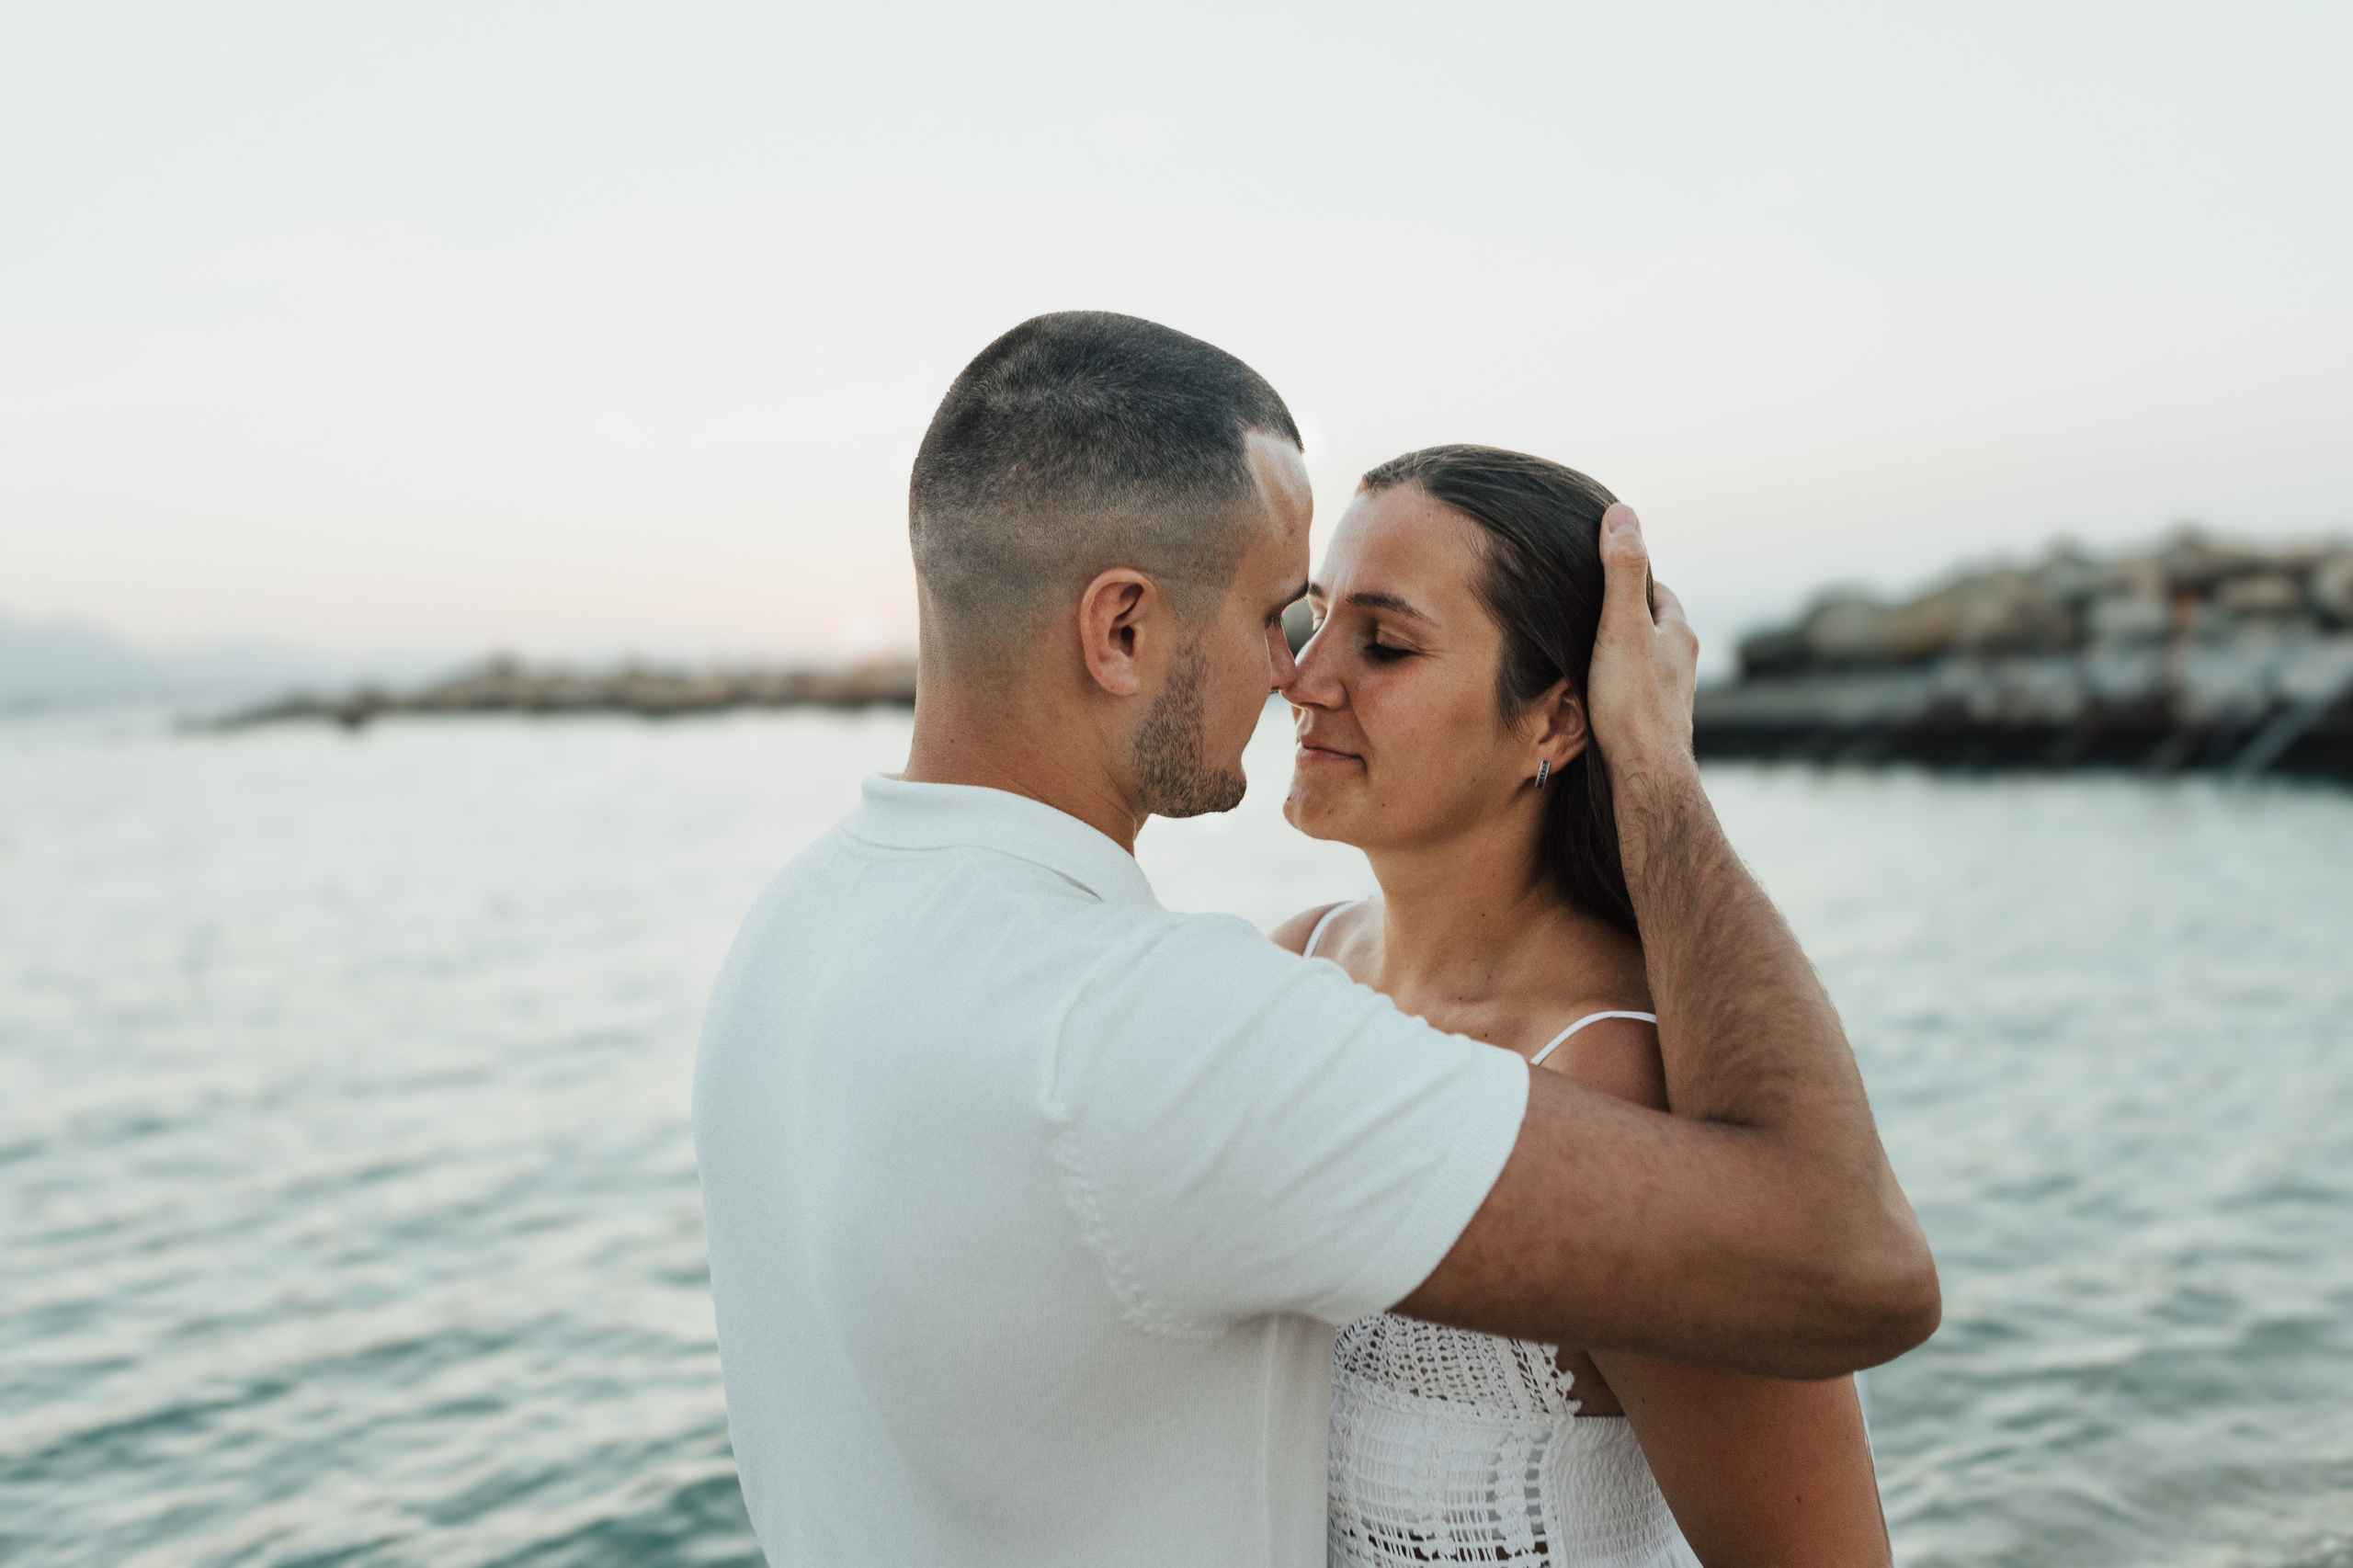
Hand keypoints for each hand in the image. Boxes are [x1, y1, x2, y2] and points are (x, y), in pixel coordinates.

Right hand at [1585, 503, 1698, 773]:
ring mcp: (1672, 696)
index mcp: (1678, 633)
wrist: (1647, 774)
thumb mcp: (1621, 625)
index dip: (1633, 578)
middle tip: (1592, 611)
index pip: (1659, 591)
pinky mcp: (1658, 725)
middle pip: (1655, 627)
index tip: (1605, 573)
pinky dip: (1622, 686)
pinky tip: (1601, 698)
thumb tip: (1622, 513)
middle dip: (1629, 617)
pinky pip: (1638, 693)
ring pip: (1648, 662)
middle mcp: (1682, 663)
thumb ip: (1622, 571)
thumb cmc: (1633, 702)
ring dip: (1625, 655)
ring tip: (1591, 654)